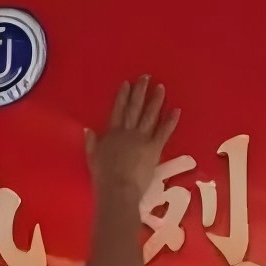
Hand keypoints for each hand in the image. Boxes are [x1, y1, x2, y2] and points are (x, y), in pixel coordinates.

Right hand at [85, 77, 179, 211]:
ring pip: (150, 115)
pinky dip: (170, 121)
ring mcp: (142, 138)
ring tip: (161, 87)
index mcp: (112, 133)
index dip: (123, 96)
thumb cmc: (103, 176)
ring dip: (156, 100)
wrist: (118, 188)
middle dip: (140, 91)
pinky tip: (176, 110)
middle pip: (135, 107)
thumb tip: (88, 129)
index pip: (118, 110)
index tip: (127, 83)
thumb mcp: (92, 157)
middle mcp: (128, 131)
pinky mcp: (154, 148)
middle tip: (146, 77)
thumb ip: (92, 142)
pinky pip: (164, 132)